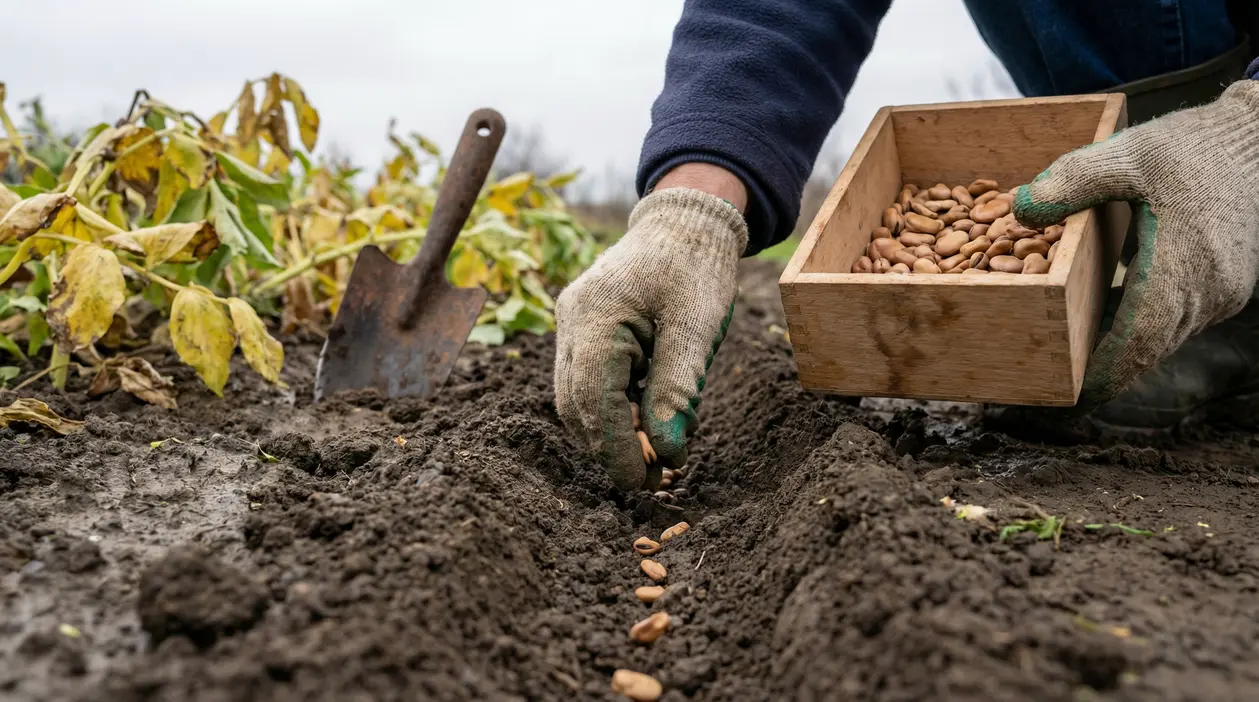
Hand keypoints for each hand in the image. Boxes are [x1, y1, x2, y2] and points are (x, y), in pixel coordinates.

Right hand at [554, 185, 746, 490]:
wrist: (686, 220)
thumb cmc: (696, 266)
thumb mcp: (697, 326)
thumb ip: (677, 388)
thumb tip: (667, 451)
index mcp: (595, 316)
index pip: (594, 402)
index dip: (617, 450)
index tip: (645, 482)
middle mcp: (572, 321)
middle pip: (575, 407)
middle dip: (610, 448)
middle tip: (653, 478)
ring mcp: (572, 324)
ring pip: (575, 399)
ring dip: (609, 433)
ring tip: (654, 455)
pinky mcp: (583, 329)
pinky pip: (587, 381)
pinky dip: (612, 409)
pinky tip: (646, 422)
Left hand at [1013, 80, 1258, 410]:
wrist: (1252, 139)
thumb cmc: (1188, 146)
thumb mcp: (1124, 153)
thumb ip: (1072, 181)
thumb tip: (1020, 207)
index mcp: (1182, 260)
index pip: (1141, 336)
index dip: (1108, 370)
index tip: (1075, 395)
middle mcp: (1209, 287)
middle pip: (1151, 347)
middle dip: (1107, 371)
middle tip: (1060, 388)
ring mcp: (1223, 291)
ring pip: (1166, 339)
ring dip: (1127, 353)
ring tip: (1077, 366)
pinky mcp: (1229, 287)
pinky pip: (1180, 322)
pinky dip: (1146, 330)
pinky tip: (1111, 328)